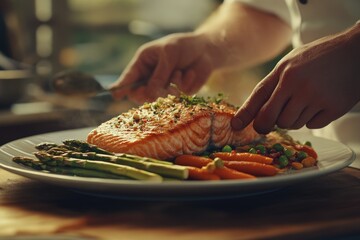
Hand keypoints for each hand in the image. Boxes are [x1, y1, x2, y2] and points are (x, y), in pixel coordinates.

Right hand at [110, 32, 213, 103]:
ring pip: (159, 97)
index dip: (121, 87)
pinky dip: (183, 84)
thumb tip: (149, 92)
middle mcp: (151, 77)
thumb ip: (159, 74)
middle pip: (140, 94)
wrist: (206, 50)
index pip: (129, 77)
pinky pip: (176, 97)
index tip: (116, 95)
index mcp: (143, 62)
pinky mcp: (177, 93)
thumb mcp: (169, 54)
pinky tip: (189, 74)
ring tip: (180, 72)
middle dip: (148, 93)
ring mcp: (163, 86)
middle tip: (154, 90)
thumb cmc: (184, 46)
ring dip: (170, 86)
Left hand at [231, 24, 359, 133]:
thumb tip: (256, 110)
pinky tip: (320, 103)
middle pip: (270, 119)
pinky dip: (312, 119)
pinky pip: (311, 125)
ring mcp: (315, 97)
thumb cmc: (320, 56)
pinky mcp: (332, 108)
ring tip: (303, 102)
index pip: (258, 96)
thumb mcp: (292, 61)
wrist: (356, 52)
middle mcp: (296, 84)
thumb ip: (274, 82)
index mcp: (284, 71)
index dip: (244, 114)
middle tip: (268, 124)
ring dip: (292, 119)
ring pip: (290, 124)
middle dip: (265, 125)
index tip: (235, 127)